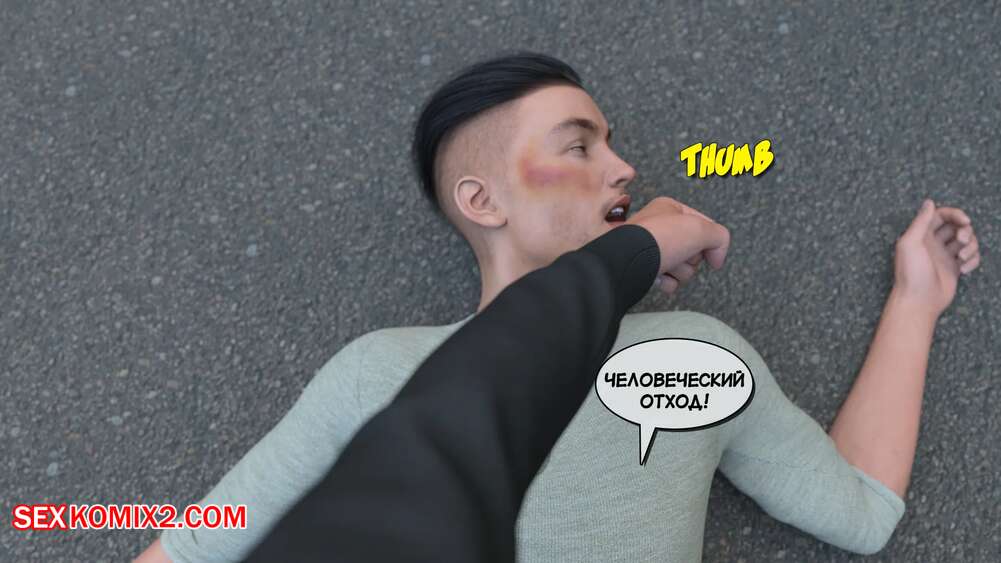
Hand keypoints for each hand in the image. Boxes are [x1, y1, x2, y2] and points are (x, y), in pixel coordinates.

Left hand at [624, 196, 729, 295]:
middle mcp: (659, 226)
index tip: (712, 251)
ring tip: (666, 264)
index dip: (711, 240)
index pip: (704, 225)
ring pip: (683, 267)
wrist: (629, 262)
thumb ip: (720, 238)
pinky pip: (668, 280)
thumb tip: (717, 257)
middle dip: (691, 257)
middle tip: (681, 253)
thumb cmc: (658, 239)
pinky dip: (667, 282)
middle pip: (694, 248)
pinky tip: (658, 276)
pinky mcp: (645, 269)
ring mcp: (651, 249)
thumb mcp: (700, 230)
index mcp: (669, 208)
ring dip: (680, 271)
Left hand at [892, 199, 981, 318]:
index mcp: (921, 235)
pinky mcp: (954, 268)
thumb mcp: (910, 243)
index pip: (941, 215)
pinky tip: (963, 270)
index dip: (955, 214)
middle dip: (965, 230)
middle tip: (962, 240)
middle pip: (957, 226)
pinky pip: (970, 257)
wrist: (918, 301)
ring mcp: (944, 256)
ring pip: (966, 241)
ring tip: (962, 258)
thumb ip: (920, 221)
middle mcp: (933, 243)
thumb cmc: (911, 273)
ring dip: (971, 246)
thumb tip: (929, 202)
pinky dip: (973, 261)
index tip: (965, 221)